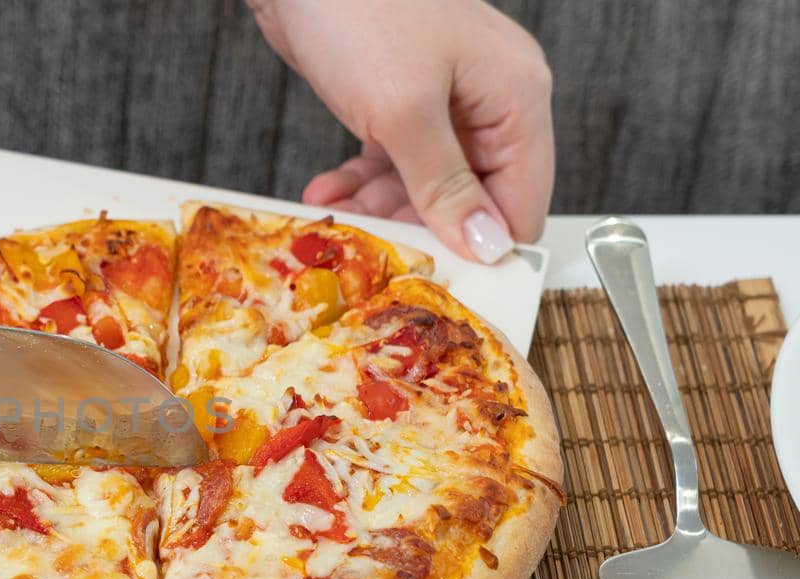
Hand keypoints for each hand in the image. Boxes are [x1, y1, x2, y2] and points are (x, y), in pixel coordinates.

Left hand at [250, 0, 553, 262]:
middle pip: (474, 196)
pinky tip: (326, 193)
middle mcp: (488, 99)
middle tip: (378, 251)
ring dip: (382, 207)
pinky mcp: (398, 98)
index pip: (525, 197)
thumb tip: (491, 245)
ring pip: (426, 183)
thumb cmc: (360, 12)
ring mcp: (443, 98)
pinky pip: (392, 160)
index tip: (445, 278)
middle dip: (423, 226)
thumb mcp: (403, 111)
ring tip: (342, 220)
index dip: (489, 245)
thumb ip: (446, 184)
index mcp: (515, 96)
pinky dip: (360, 180)